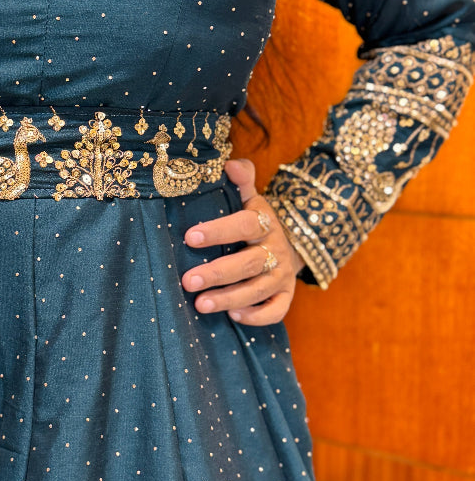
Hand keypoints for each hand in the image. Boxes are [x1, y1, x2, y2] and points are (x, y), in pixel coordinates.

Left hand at [181, 158, 304, 325]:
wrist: (291, 243)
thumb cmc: (255, 221)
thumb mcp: (250, 198)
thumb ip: (241, 180)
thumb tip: (228, 163)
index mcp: (264, 223)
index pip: (243, 225)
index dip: (218, 231)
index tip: (189, 237)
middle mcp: (276, 250)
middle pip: (248, 263)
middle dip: (217, 273)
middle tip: (187, 281)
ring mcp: (282, 275)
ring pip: (258, 289)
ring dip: (229, 298)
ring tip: (200, 305)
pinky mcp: (286, 295)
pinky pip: (276, 310)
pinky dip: (257, 316)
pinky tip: (234, 316)